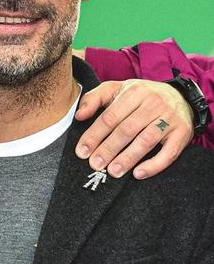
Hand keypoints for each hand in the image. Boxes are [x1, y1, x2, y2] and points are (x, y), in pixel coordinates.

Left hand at [75, 79, 193, 178]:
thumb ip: (94, 99)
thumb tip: (79, 116)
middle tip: (95, 165)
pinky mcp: (183, 133)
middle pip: (127, 129)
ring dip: (128, 158)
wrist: (181, 96)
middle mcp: (153, 104)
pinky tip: (139, 174)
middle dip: (108, 148)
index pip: (110, 117)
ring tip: (113, 171)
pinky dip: (154, 165)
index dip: (94, 135)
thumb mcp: (117, 89)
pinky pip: (169, 152)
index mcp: (134, 92)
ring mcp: (170, 118)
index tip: (82, 152)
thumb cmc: (142, 96)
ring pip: (146, 140)